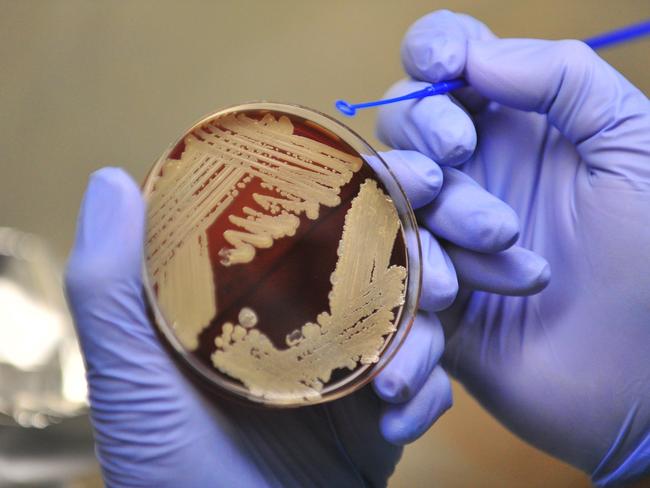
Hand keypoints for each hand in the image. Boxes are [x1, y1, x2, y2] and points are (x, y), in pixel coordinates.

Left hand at [65, 149, 464, 486]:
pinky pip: (427, 384)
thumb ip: (109, 282)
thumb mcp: (126, 369)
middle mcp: (309, 314)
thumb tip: (110, 178)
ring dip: (431, 330)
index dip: (372, 182)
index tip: (413, 173)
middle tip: (446, 270)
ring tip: (401, 369)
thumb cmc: (163, 463)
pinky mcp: (377, 411)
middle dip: (429, 252)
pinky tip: (400, 414)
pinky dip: (427, 393)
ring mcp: (349, 361)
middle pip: (387, 256)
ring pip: (418, 315)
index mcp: (261, 287)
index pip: (323, 214)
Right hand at [377, 10, 649, 485]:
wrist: (646, 379)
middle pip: (404, 123)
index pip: (452, 61)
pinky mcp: (425, 290)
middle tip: (458, 160)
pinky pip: (389, 270)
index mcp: (518, 124)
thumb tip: (478, 56)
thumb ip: (565, 78)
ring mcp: (443, 232)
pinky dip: (413, 279)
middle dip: (425, 135)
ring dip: (433, 216)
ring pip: (393, 197)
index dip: (433, 49)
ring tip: (498, 248)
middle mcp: (472, 171)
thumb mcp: (635, 145)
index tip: (442, 67)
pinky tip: (454, 304)